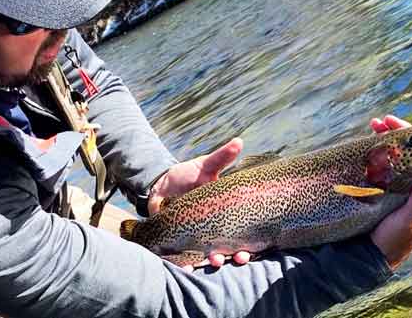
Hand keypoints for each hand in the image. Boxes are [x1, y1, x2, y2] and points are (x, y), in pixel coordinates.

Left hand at [147, 138, 251, 268]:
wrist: (161, 183)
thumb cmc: (188, 175)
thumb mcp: (206, 166)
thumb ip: (222, 157)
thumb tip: (239, 141)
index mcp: (225, 216)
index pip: (241, 236)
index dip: (248, 247)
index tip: (251, 252)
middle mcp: (213, 231)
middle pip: (228, 251)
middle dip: (234, 257)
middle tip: (236, 258)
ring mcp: (196, 238)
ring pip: (208, 257)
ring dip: (212, 262)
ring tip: (212, 262)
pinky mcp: (177, 242)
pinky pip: (183, 258)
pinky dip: (184, 265)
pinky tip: (186, 269)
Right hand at [369, 115, 411, 269]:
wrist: (372, 252)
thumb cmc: (397, 239)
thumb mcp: (410, 220)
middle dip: (405, 132)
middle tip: (388, 120)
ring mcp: (401, 184)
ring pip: (400, 153)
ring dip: (389, 137)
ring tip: (374, 124)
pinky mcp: (384, 186)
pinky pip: (384, 162)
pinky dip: (378, 149)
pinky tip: (369, 140)